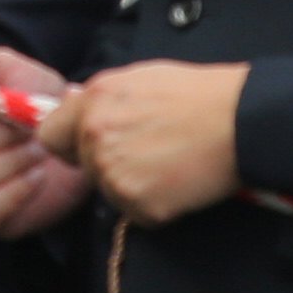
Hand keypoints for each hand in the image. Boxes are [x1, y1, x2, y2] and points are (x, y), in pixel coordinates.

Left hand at [59, 61, 246, 226]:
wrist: (240, 121)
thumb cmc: (197, 95)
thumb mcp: (138, 79)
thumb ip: (103, 99)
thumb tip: (81, 110)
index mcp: (92, 101)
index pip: (51, 136)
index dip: (72, 144)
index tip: (89, 147)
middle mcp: (94, 136)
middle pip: (84, 168)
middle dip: (108, 165)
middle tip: (150, 154)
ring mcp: (114, 172)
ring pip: (110, 192)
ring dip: (134, 187)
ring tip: (169, 164)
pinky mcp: (139, 203)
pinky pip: (138, 214)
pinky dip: (157, 206)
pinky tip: (179, 183)